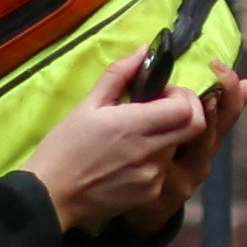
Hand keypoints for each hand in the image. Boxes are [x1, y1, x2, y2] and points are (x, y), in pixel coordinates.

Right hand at [18, 71, 233, 236]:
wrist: (50, 196)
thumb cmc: (63, 147)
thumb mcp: (86, 105)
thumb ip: (119, 75)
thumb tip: (145, 50)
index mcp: (132, 125)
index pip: (187, 108)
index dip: (184, 96)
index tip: (164, 93)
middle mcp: (149, 151)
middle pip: (196, 127)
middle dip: (187, 113)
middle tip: (163, 110)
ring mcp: (153, 176)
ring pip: (179, 148)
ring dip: (167, 137)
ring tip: (136, 139)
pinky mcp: (151, 194)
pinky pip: (165, 171)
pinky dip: (155, 161)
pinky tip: (129, 162)